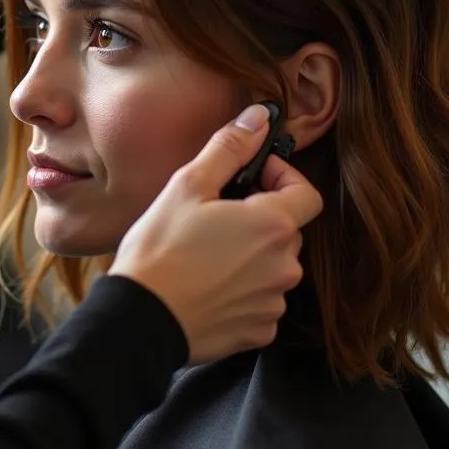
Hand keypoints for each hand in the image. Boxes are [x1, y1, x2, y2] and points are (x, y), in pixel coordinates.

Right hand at [108, 104, 321, 363]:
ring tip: (206, 254)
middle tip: (216, 216)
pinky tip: (209, 285)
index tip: (252, 178)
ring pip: (273, 266)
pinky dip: (243, 291)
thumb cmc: (161, 249)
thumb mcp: (188, 185)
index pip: (307, 193)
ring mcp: (273, 302)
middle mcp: (285, 265)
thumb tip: (259, 118)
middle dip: (259, 217)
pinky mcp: (259, 330)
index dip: (283, 178)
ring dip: (251, 256)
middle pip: (287, 230)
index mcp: (273, 225)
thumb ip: (230, 148)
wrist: (141, 319)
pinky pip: (261, 301)